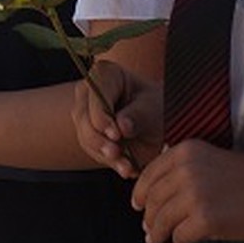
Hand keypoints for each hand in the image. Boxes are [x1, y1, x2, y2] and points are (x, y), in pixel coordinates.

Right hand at [71, 59, 162, 177]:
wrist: (159, 123)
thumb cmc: (157, 107)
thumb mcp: (155, 107)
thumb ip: (139, 115)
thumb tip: (122, 126)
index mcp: (105, 74)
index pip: (95, 96)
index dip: (102, 117)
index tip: (116, 134)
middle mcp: (88, 92)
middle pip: (84, 118)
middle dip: (100, 139)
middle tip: (116, 153)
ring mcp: (85, 114)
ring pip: (85, 137)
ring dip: (105, 154)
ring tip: (125, 166)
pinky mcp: (88, 134)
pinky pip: (92, 150)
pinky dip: (109, 162)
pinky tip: (125, 168)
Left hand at [133, 141, 243, 242]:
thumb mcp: (209, 158)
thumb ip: (184, 168)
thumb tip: (160, 194)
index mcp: (184, 151)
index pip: (150, 174)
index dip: (140, 193)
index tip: (137, 205)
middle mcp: (184, 170)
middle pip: (153, 198)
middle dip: (148, 216)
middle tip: (147, 230)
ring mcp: (194, 195)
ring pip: (161, 219)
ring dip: (156, 233)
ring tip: (156, 241)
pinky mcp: (205, 219)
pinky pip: (179, 235)